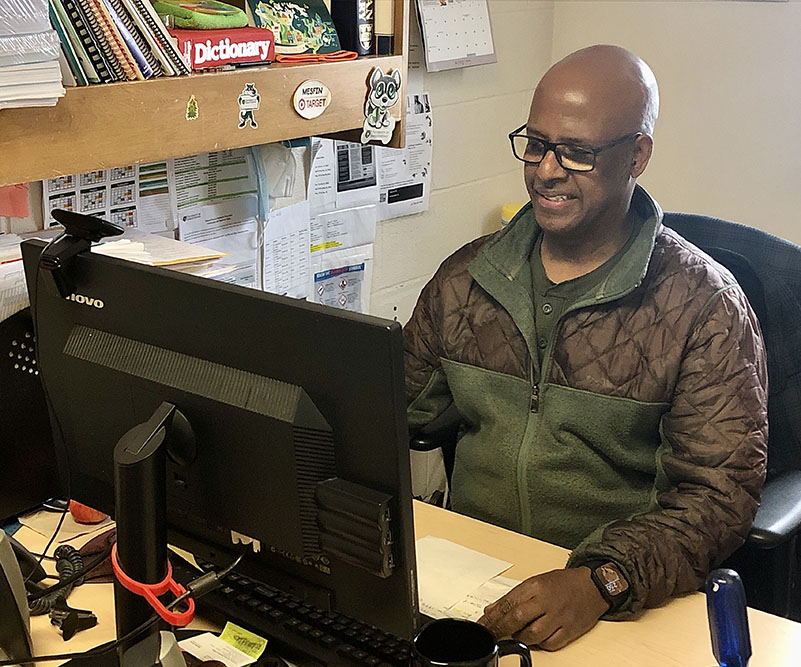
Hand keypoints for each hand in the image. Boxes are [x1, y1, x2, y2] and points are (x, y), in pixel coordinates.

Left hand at [478, 567, 607, 650]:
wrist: (593, 586)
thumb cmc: (563, 583)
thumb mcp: (535, 582)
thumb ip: (513, 597)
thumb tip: (491, 610)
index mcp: (535, 586)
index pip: (507, 603)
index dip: (492, 617)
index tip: (482, 625)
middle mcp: (546, 601)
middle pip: (517, 619)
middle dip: (500, 629)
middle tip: (491, 635)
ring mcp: (558, 617)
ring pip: (532, 635)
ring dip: (520, 637)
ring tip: (516, 634)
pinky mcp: (570, 631)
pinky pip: (549, 644)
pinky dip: (540, 644)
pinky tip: (535, 638)